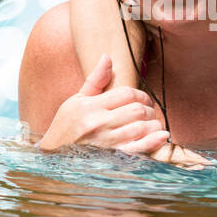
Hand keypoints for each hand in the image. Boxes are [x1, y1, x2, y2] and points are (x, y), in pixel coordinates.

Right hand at [39, 54, 170, 154]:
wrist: (54, 156)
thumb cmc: (66, 126)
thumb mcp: (76, 101)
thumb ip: (95, 80)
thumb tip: (107, 57)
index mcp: (90, 107)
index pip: (125, 93)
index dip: (140, 94)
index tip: (141, 99)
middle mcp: (98, 124)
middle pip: (136, 110)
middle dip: (148, 109)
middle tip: (148, 111)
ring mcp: (106, 143)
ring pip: (141, 128)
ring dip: (152, 124)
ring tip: (152, 123)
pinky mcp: (113, 159)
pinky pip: (138, 150)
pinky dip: (153, 142)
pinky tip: (162, 136)